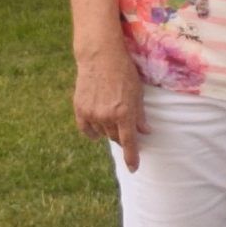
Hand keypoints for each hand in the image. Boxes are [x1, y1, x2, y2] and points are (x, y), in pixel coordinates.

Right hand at [73, 49, 146, 169]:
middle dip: (123, 137)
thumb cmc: (125, 74)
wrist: (101, 58)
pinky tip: (98, 128)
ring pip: (102, 133)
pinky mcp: (79, 109)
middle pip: (116, 138)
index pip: (129, 142)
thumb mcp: (138, 94)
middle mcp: (107, 116)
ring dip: (109, 131)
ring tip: (113, 117)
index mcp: (124, 113)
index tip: (133, 168)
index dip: (132, 157)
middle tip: (127, 129)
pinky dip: (93, 131)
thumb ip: (140, 116)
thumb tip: (146, 132)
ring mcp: (91, 113)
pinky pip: (86, 129)